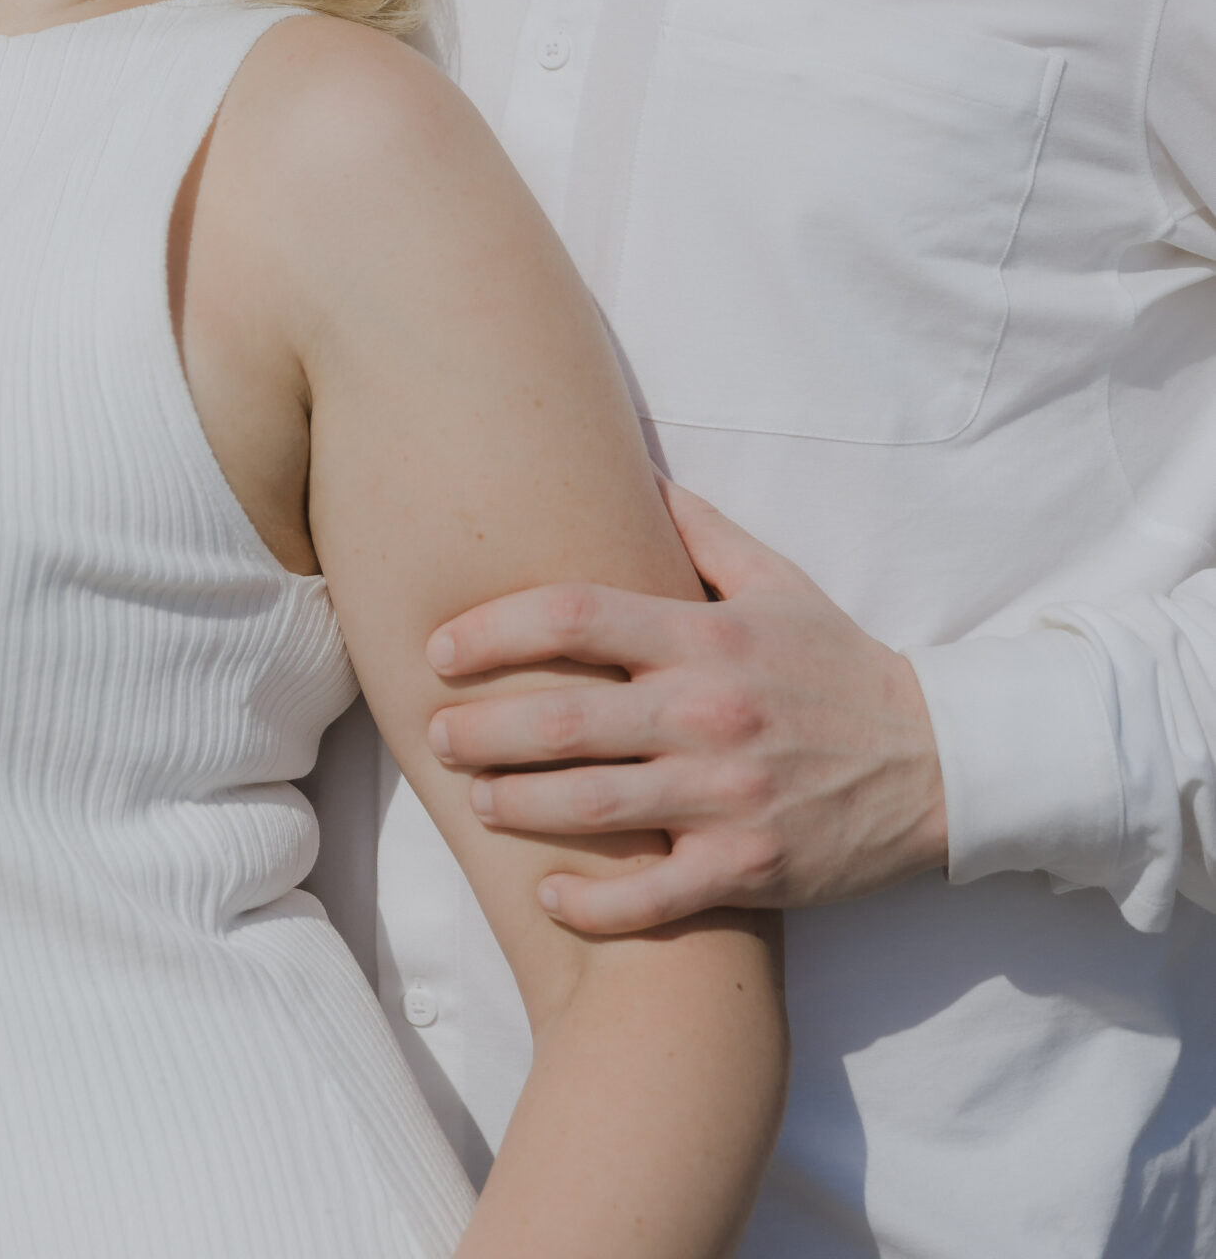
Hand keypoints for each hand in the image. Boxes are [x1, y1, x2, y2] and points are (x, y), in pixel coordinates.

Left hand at [426, 482, 947, 931]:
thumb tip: (632, 469)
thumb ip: (699, 529)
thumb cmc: (839, 666)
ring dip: (519, 805)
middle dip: (484, 727)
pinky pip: (652, 897)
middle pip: (567, 718)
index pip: (578, 615)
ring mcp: (728, 797)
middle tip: (436, 733)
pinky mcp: (749, 871)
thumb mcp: (778, 581)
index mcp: (707, 638)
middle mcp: (710, 713)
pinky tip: (549, 892)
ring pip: (594, 807)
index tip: (443, 646)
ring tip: (476, 798)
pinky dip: (593, 902)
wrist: (937, 765)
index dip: (496, 629)